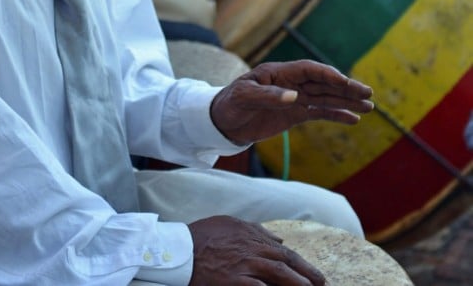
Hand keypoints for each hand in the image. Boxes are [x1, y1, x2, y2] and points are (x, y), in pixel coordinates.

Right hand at [189, 216, 324, 285]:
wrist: (180, 250)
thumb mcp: (230, 223)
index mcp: (251, 236)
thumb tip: (278, 238)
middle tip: (322, 285)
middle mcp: (252, 250)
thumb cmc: (203, 236)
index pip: (284, 252)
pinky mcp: (234, 282)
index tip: (317, 277)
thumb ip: (256, 230)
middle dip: (307, 276)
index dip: (303, 265)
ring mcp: (244, 266)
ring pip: (278, 275)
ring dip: (296, 284)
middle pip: (286, 263)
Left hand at [210, 60, 373, 145]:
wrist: (222, 121)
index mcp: (278, 72)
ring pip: (325, 98)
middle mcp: (291, 83)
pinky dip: (336, 115)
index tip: (345, 82)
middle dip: (345, 87)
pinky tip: (353, 119)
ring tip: (369, 107)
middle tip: (368, 93)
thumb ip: (268, 96)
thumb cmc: (230, 103)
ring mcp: (294, 99)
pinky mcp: (294, 114)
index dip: (328, 75)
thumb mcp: (244, 97)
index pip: (309, 70)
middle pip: (323, 83)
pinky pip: (319, 113)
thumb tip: (294, 97)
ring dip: (346, 101)